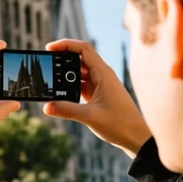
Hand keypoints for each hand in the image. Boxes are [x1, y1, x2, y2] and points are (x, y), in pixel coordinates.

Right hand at [43, 39, 150, 155]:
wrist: (136, 137)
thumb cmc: (120, 124)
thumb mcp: (90, 116)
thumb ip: (67, 110)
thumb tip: (46, 107)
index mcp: (103, 73)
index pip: (83, 49)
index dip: (66, 44)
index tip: (49, 48)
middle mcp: (102, 75)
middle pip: (79, 58)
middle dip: (62, 59)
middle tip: (46, 65)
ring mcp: (100, 85)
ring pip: (79, 73)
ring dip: (65, 75)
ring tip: (50, 80)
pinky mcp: (98, 95)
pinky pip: (81, 85)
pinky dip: (69, 87)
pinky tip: (60, 94)